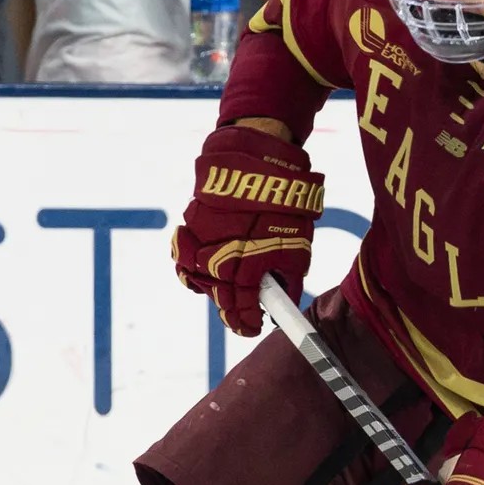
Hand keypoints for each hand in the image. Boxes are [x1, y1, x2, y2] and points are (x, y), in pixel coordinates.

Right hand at [172, 123, 324, 336]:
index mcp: (248, 267)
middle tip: (243, 315)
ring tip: (227, 291)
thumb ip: (288, 274)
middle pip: (220, 299)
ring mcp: (201, 242)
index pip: (243, 310)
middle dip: (233, 311)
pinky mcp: (190, 225)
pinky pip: (185, 256)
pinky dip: (192, 266)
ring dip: (214, 290)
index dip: (248, 323)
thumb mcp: (298, 242)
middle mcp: (220, 259)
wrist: (256, 157)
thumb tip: (284, 297)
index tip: (254, 327)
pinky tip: (203, 270)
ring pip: (200, 280)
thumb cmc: (284, 200)